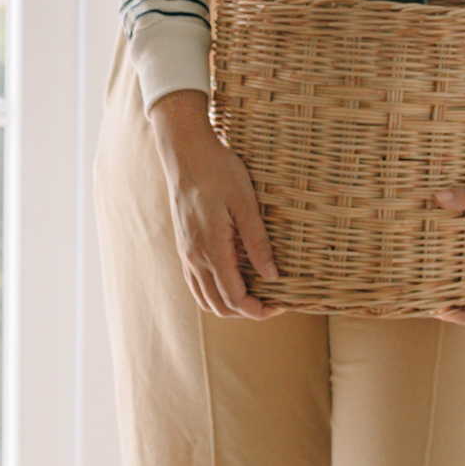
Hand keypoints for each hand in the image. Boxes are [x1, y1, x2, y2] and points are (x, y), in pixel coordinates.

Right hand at [151, 90, 278, 319]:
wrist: (186, 153)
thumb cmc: (218, 172)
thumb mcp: (245, 204)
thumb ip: (257, 242)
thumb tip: (272, 276)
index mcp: (212, 250)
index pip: (234, 299)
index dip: (258, 310)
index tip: (280, 305)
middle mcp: (195, 258)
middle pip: (219, 306)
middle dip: (246, 312)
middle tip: (272, 303)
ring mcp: (186, 253)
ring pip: (204, 298)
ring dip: (229, 305)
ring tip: (255, 295)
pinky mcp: (184, 245)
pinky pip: (196, 282)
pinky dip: (214, 292)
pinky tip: (233, 279)